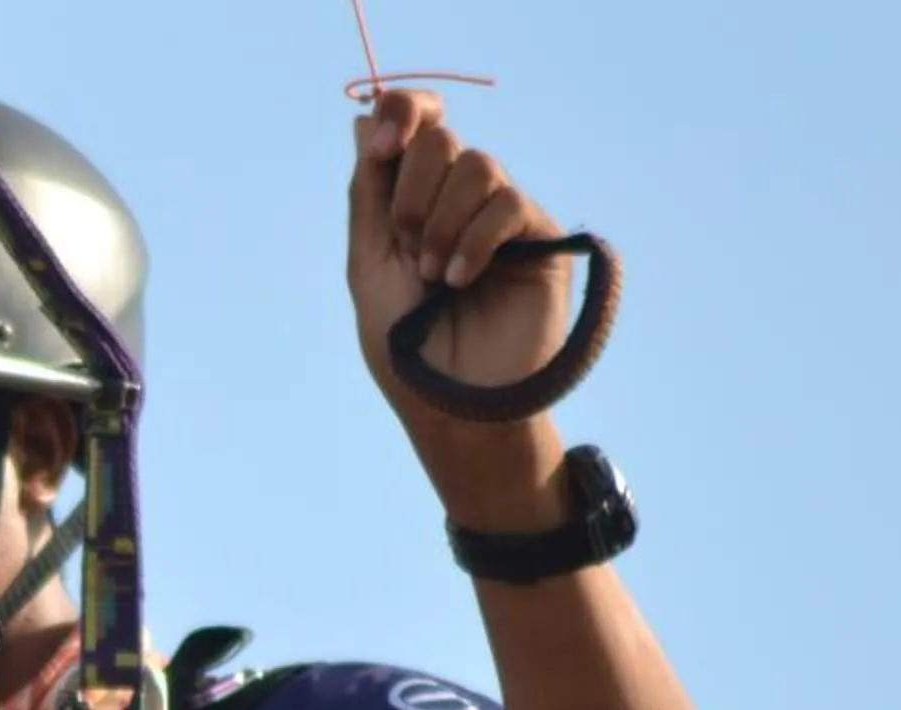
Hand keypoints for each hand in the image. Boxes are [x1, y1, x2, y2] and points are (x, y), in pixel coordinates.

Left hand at [348, 91, 577, 504]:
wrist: (451, 404)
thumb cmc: (403, 349)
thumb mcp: (370, 266)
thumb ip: (368, 196)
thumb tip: (362, 121)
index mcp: (414, 200)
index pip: (414, 123)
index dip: (400, 114)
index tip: (380, 147)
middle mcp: (458, 201)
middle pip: (440, 138)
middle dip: (412, 190)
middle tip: (408, 247)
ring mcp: (501, 217)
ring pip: (476, 164)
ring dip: (442, 220)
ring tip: (436, 276)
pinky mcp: (538, 239)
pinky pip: (508, 203)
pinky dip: (475, 239)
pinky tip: (461, 280)